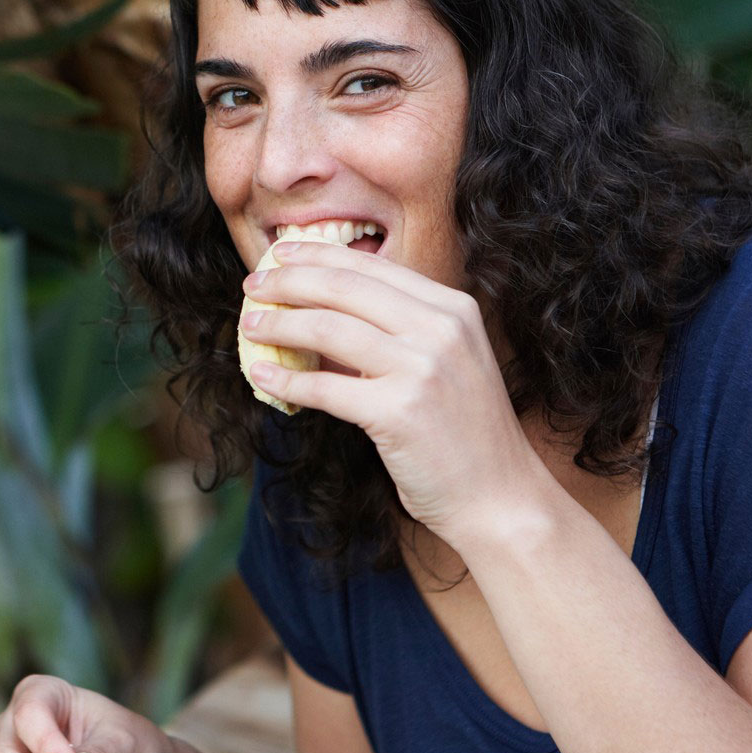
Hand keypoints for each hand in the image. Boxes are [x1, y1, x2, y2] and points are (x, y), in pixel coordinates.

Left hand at [240, 240, 552, 541]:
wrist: (500, 498)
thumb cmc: (464, 434)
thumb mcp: (443, 364)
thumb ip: (397, 332)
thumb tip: (318, 310)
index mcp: (453, 308)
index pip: (372, 266)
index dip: (317, 255)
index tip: (279, 254)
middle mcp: (442, 329)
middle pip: (345, 287)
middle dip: (288, 281)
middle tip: (252, 285)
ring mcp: (423, 369)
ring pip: (328, 329)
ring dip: (279, 325)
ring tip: (250, 326)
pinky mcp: (399, 412)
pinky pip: (325, 388)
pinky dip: (286, 380)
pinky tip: (263, 376)